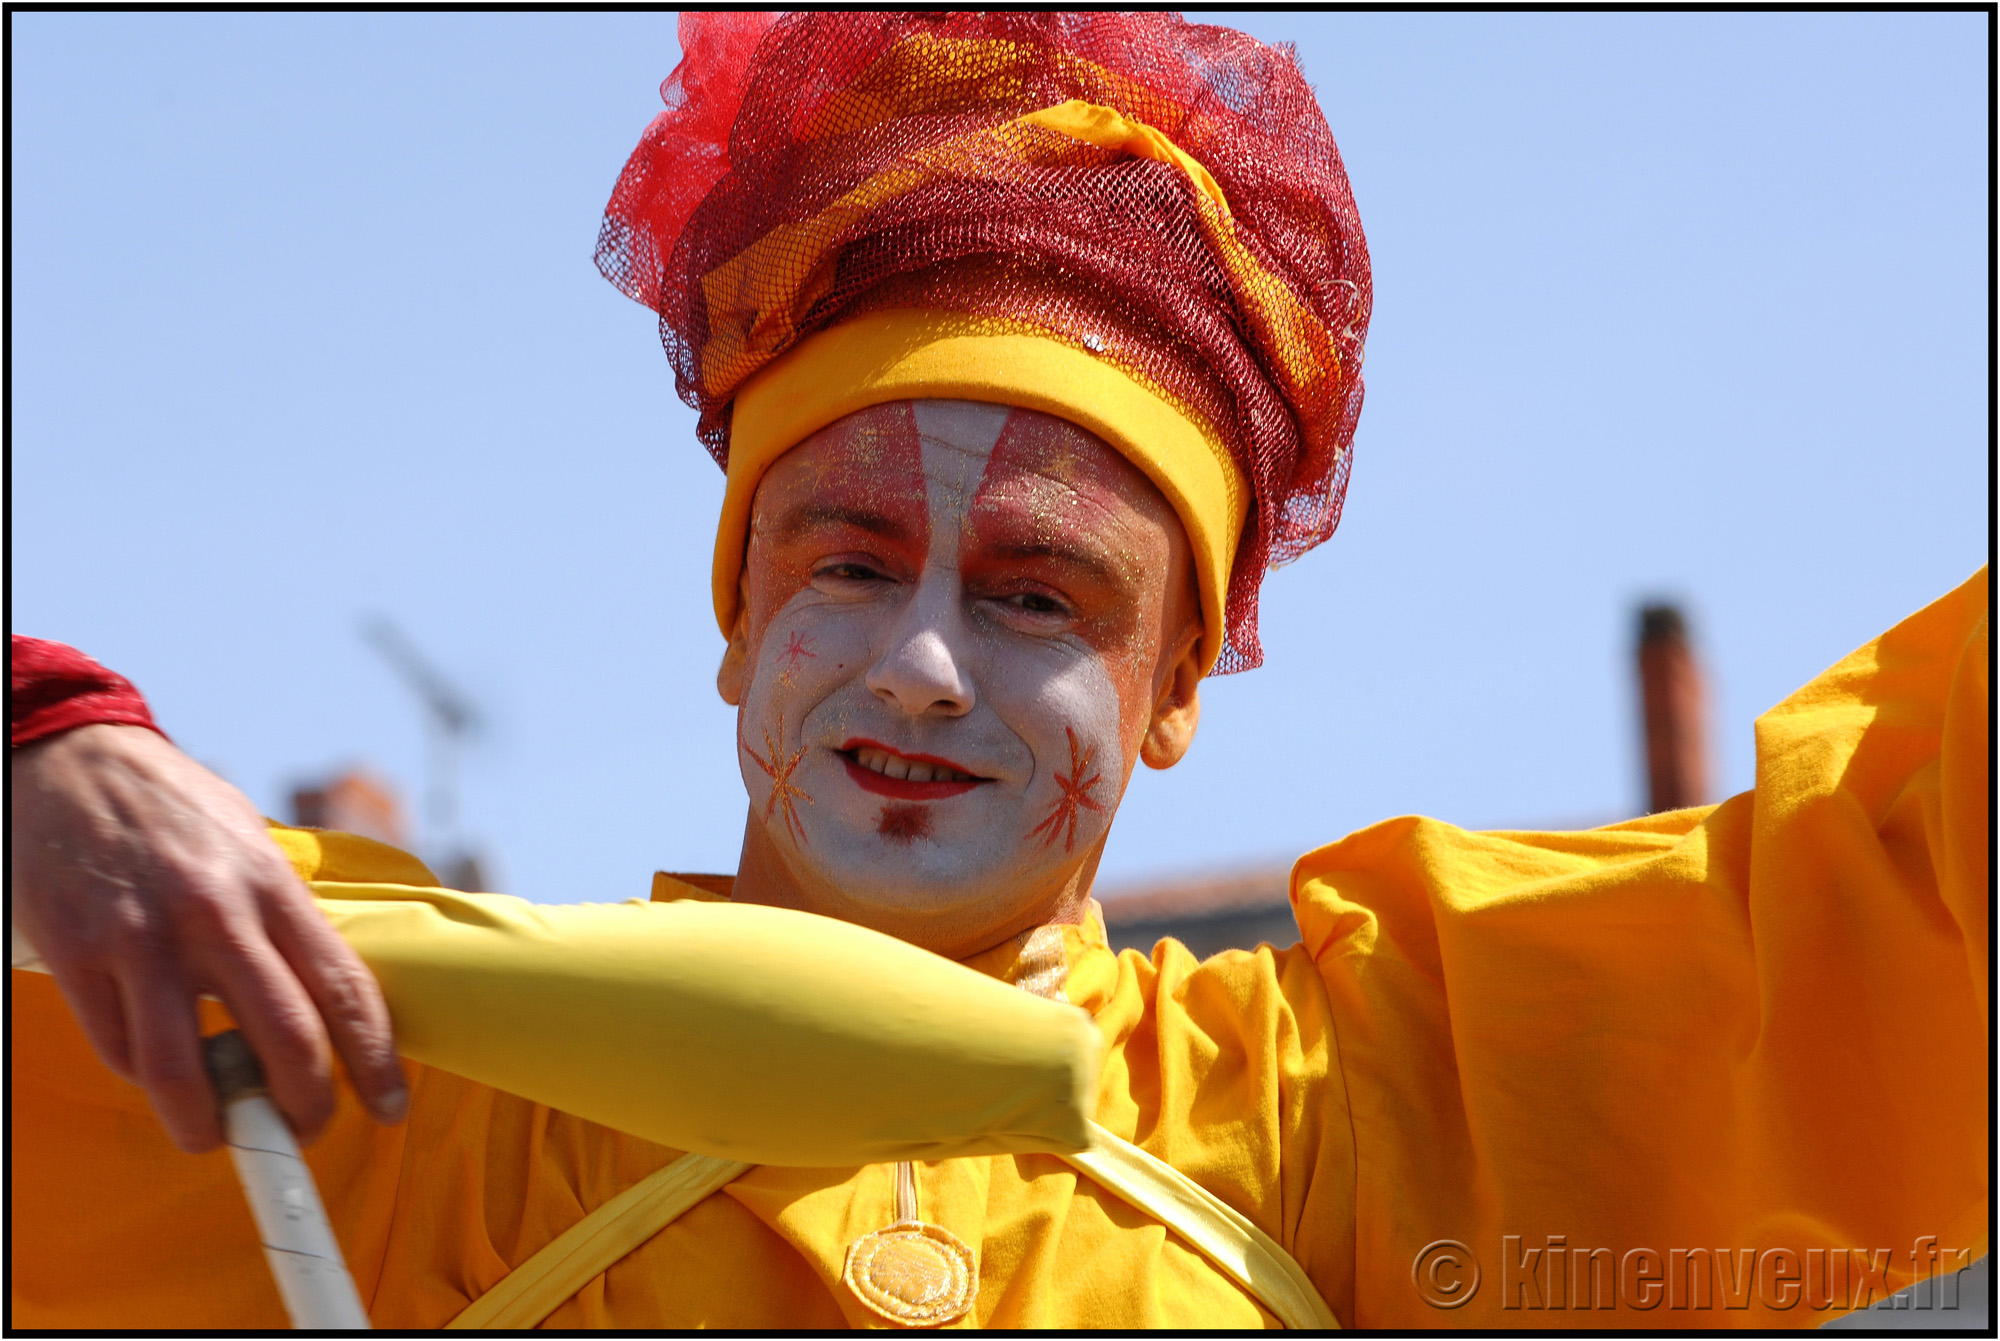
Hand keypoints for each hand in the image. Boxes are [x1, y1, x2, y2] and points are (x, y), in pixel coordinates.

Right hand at [9, 724, 406, 1150]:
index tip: (389, 1107)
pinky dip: (147, 1080)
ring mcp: (142, 940)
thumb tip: (327, 993)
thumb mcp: (252, 845)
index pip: (345, 991)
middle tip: (301, 1131)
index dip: (375, 1063)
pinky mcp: (77, 956)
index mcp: (272, 885)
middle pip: (283, 1042)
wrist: (73, 759)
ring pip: (187, 1071)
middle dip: (302, 1107)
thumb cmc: (174, 808)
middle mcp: (216, 915)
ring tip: (218, 1134)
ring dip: (210, 1124)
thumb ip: (286, 916)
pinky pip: (121, 1050)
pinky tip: (160, 1073)